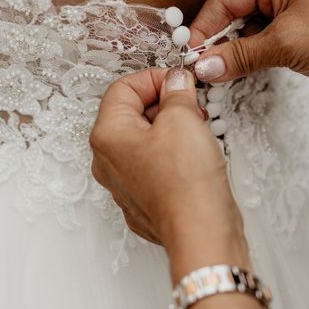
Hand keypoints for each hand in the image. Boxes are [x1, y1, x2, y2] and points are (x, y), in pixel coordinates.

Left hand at [90, 68, 249, 280]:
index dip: (154, 77)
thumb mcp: (182, 117)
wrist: (200, 231)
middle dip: (163, 102)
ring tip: (197, 129)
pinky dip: (172, 152)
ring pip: (144, 139)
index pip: (122, 87)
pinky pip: (154, 163)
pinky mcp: (144, 199)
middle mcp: (107, 160)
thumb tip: (175, 82)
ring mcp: (124, 183)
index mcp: (107, 134)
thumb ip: (176, 91)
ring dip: (171, 126)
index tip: (179, 80)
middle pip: (131, 113)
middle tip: (191, 103)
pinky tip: (193, 155)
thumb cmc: (185, 182)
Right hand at [190, 0, 308, 98]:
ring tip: (215, 71)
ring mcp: (286, 9)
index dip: (206, 27)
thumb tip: (204, 66)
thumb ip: (240, 56)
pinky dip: (245, 56)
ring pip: (242, 28)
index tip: (191, 54)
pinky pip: (257, 42)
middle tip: (199, 65)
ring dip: (230, 50)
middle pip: (230, 11)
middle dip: (215, 39)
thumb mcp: (286, 45)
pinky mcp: (292, 32)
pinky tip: (234, 70)